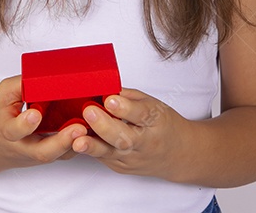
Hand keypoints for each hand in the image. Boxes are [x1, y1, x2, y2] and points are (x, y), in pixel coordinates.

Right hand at [0, 75, 88, 168]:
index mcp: (6, 130)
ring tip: (91, 129)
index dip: (25, 124)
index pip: (14, 131)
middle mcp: (24, 146)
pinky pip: (67, 153)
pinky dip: (81, 144)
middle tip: (79, 128)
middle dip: (62, 141)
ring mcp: (38, 154)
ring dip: (77, 144)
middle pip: (43, 152)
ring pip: (59, 156)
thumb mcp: (3, 95)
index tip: (36, 114)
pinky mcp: (50, 156)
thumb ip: (21, 84)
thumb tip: (44, 72)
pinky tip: (94, 132)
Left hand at [71, 88, 191, 177]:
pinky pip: (103, 158)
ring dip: (92, 146)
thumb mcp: (154, 104)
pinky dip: (90, 149)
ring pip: (111, 153)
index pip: (141, 114)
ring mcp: (133, 158)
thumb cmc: (164, 125)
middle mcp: (146, 143)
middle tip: (89, 112)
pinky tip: (78, 142)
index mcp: (156, 121)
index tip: (110, 99)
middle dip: (104, 126)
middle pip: (124, 137)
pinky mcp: (121, 167)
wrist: (178, 155)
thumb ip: (130, 97)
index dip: (124, 108)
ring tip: (77, 139)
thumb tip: (105, 87)